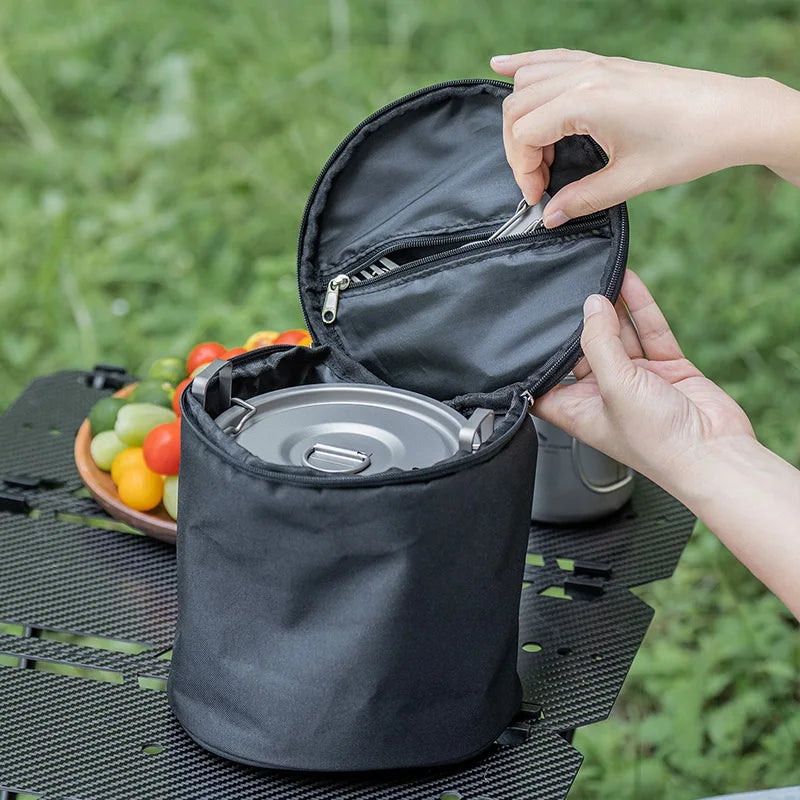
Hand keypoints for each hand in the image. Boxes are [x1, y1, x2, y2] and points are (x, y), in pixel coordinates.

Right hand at [490, 49, 799, 225]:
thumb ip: (582, 199)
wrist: (732, 114)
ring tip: (532, 150)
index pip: (524, 132)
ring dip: (520, 115)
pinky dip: (525, 65)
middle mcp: (585, 75)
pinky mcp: (605, 64)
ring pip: (528, 79)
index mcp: (587, 101)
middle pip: (518, 105)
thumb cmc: (688, 144)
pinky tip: (504, 66)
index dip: (522, 170)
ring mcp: (594, 64)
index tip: (538, 196)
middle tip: (538, 180)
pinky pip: (552, 57)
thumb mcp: (630, 180)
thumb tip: (550, 216)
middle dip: (517, 148)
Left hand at [534, 271, 754, 492]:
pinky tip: (628, 283)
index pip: (546, 387)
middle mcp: (604, 395)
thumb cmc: (658, 441)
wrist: (714, 453)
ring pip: (619, 336)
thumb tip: (591, 306)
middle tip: (570, 291)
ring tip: (600, 278)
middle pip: (584, 351)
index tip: (526, 336)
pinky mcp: (667, 369)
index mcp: (579, 412)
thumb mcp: (614, 386)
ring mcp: (637, 380)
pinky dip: (640, 307)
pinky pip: (650, 332)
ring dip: (611, 309)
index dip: (536, 364)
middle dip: (579, 324)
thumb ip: (599, 343)